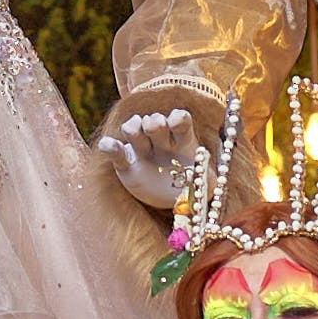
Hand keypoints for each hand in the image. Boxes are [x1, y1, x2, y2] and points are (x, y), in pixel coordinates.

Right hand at [95, 96, 220, 212]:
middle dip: (155, 123)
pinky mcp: (127, 165)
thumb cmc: (194, 185)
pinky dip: (110, 147)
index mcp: (182, 139)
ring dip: (134, 128)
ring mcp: (142, 150)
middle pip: (154, 121)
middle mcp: (162, 140)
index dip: (177, 118)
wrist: (174, 200)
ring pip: (134, 129)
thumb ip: (206, 178)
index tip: (176, 122)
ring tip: (135, 134)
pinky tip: (108, 145)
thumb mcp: (205, 182)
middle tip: (157, 132)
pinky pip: (116, 153)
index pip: (179, 119)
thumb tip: (209, 181)